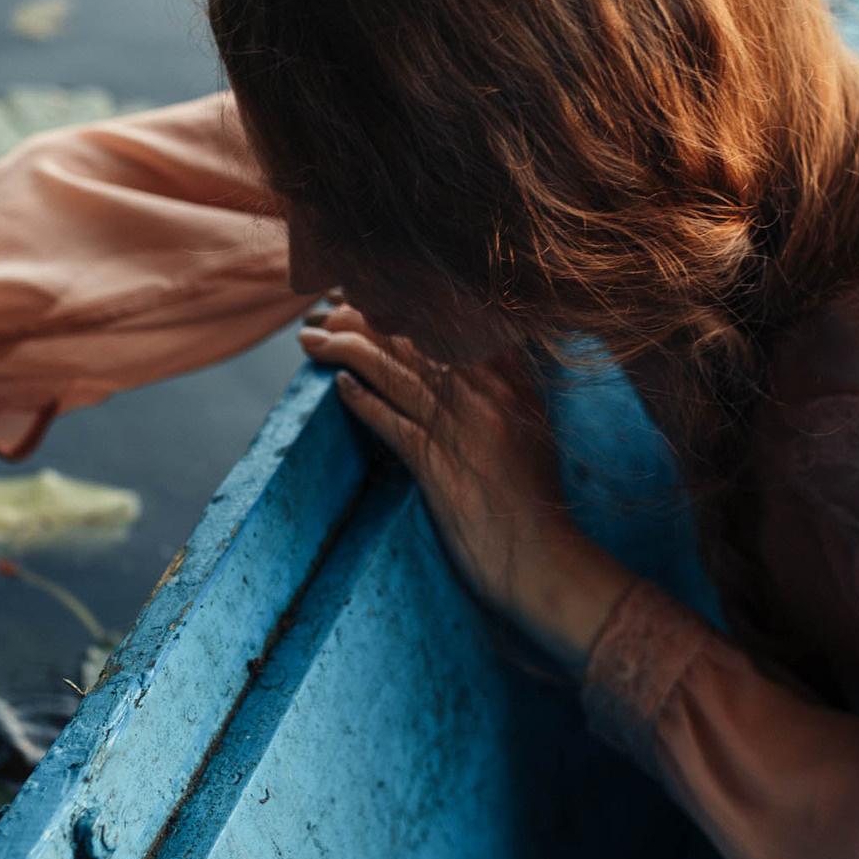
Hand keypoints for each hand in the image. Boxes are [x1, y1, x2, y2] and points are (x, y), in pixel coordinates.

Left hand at [299, 305, 633, 669]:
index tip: (369, 297)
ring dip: (346, 350)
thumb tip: (478, 359)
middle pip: (414, 340)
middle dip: (363, 319)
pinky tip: (337, 386)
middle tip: (327, 310)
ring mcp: (461, 429)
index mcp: (510, 384)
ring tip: (312, 340)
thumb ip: (508, 390)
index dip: (404, 306)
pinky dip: (362, 401)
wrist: (546, 561)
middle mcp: (486, 397)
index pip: (449, 325)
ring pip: (396, 373)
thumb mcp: (533, 431)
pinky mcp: (438, 466)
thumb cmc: (537, 503)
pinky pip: (392, 423)